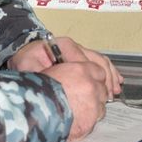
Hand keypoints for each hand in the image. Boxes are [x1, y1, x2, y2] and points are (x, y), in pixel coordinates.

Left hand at [8, 36, 123, 99]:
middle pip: (96, 60)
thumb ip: (39, 73)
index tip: (95, 91)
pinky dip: (110, 72)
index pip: (81, 61)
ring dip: (110, 76)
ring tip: (114, 91)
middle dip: (104, 78)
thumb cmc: (26, 60)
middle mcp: (74, 47)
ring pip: (101, 61)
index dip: (89, 76)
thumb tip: (53, 84)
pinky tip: (116, 82)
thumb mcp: (27, 66)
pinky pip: (100, 62)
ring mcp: (80, 51)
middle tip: (108, 95)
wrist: (25, 54)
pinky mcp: (82, 57)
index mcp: (62, 45)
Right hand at [44, 61, 107, 141]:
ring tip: (77, 111)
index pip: (99, 71)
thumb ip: (68, 74)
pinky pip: (94, 121)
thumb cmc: (37, 92)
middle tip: (82, 98)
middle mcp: (90, 86)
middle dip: (95, 94)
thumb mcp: (51, 73)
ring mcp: (92, 105)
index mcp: (81, 70)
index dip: (94, 78)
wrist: (34, 112)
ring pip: (101, 106)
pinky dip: (87, 121)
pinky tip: (76, 120)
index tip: (89, 83)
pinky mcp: (89, 122)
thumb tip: (72, 78)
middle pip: (102, 89)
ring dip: (93, 108)